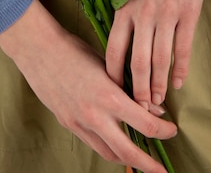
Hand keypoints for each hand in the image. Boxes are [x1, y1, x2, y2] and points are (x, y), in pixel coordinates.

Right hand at [0, 0, 176, 171]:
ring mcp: (79, 122)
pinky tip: (115, 143)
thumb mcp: (107, 65)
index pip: (145, 123)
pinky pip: (93, 144)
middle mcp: (95, 115)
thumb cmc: (74, 49)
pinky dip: (107, 148)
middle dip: (148, 164)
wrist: (39, 50)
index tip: (171, 130)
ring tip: (140, 160)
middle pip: (128, 151)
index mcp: (109, 96)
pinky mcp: (68, 123)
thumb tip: (150, 106)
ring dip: (127, 160)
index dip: (163, 130)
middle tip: (162, 170)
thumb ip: (128, 87)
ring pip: (109, 153)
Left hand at [105, 0, 208, 110]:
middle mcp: (144, 14)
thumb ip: (125, 4)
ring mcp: (167, 15)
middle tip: (138, 108)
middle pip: (138, 62)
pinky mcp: (188, 13)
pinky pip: (183, 48)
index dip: (113, 73)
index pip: (113, 48)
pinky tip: (177, 82)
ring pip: (161, 59)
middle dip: (137, 89)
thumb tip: (122, 28)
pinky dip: (180, 68)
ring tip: (157, 101)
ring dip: (158, 84)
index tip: (112, 89)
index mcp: (125, 5)